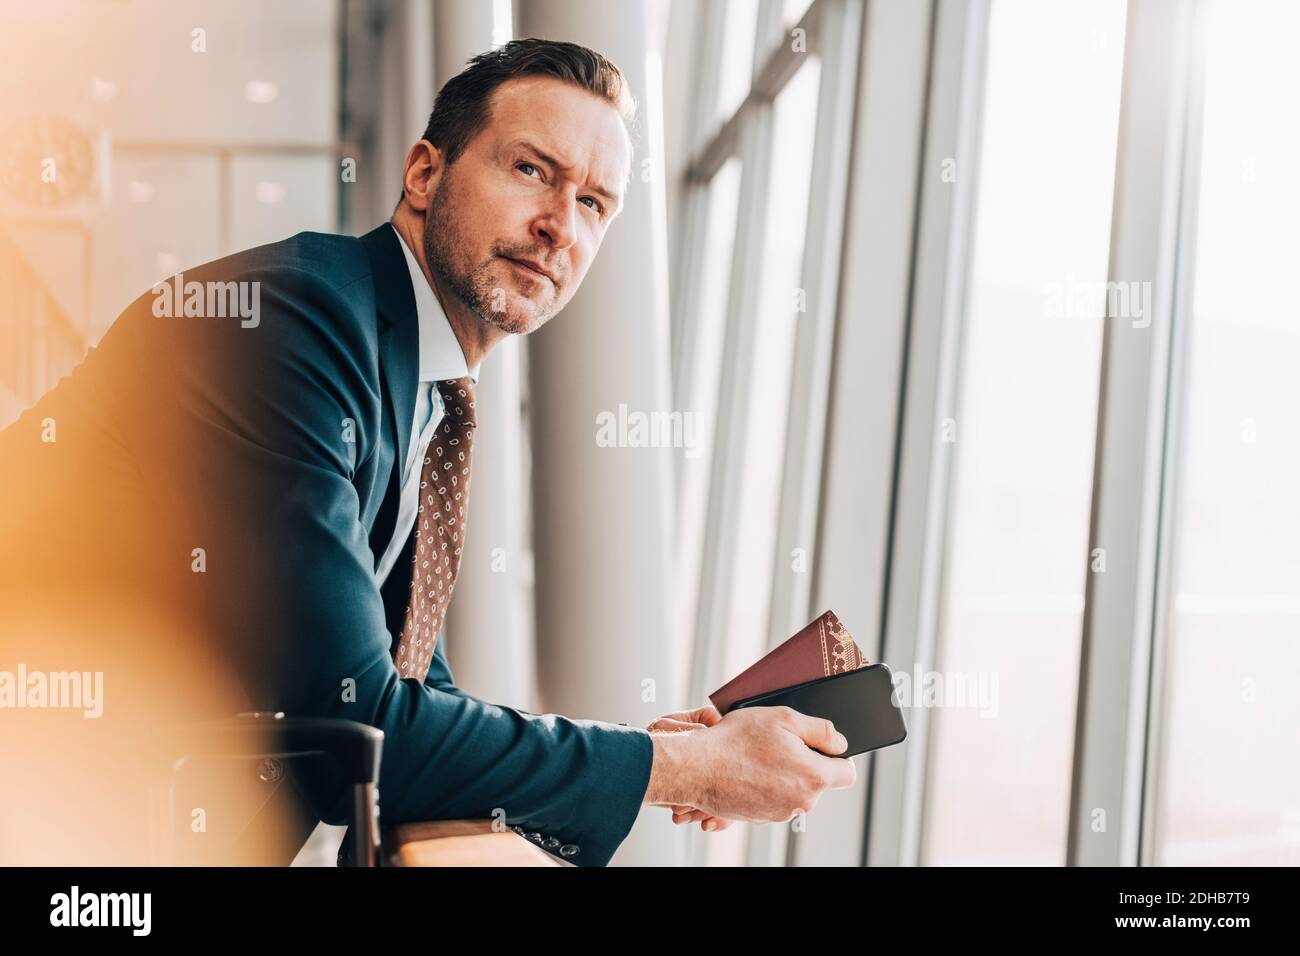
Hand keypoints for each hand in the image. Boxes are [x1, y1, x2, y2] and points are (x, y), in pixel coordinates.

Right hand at [646, 705, 855, 825]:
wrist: (697, 767)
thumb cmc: (737, 740)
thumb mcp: (783, 718)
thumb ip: (821, 730)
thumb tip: (840, 743)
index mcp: (813, 777)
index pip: (846, 773)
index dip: (837, 757)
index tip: (822, 747)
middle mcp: (801, 801)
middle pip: (817, 781)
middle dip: (804, 763)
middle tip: (778, 743)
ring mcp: (779, 813)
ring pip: (793, 790)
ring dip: (782, 774)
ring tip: (757, 756)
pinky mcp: (760, 818)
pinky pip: (773, 799)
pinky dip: (764, 785)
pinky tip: (747, 770)